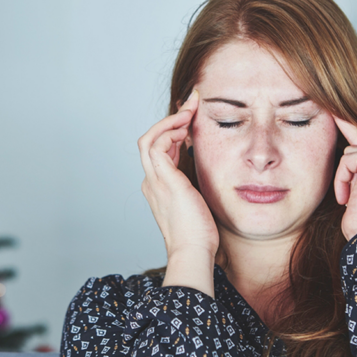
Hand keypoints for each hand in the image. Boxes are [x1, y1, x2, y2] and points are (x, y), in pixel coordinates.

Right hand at [138, 90, 218, 259]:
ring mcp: (155, 180)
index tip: (193, 119)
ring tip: (190, 113)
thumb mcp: (197, 202)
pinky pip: (158, 146)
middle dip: (170, 119)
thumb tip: (208, 170)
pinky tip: (187, 128)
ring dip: (169, 122)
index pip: (160, 150)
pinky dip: (170, 132)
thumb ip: (196, 185)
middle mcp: (152, 181)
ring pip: (149, 139)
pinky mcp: (164, 180)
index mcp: (158, 187)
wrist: (193, 252)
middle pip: (149, 140)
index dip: (174, 132)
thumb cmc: (199, 234)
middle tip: (192, 104)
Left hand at [333, 116, 356, 240]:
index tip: (332, 108)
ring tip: (353, 198)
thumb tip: (345, 148)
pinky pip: (347, 160)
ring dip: (343, 177)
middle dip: (346, 167)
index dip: (348, 125)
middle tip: (351, 193)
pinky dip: (342, 179)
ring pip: (349, 153)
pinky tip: (350, 197)